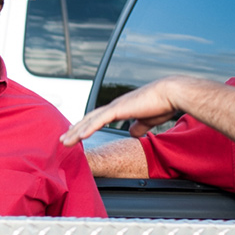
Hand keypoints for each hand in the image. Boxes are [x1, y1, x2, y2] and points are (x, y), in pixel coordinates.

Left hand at [61, 78, 190, 144]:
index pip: (98, 118)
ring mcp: (116, 106)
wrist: (171, 93)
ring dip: (76, 131)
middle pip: (89, 119)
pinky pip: (100, 120)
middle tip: (63, 139)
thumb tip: (132, 132)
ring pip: (90, 120)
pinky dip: (89, 128)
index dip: (86, 126)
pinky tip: (80, 137)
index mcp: (120, 107)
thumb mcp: (147, 120)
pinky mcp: (120, 108)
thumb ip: (138, 126)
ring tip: (65, 141)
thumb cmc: (162, 104)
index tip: (76, 134)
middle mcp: (115, 105)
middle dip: (75, 129)